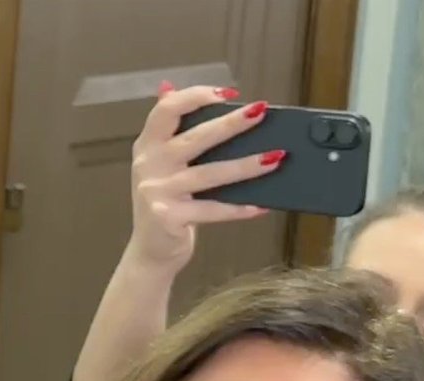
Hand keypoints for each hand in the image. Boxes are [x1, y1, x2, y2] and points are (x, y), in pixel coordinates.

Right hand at [128, 82, 276, 272]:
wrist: (150, 251)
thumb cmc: (164, 202)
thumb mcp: (158, 162)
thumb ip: (166, 128)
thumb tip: (167, 88)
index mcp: (147, 145)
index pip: (168, 109)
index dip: (197, 95)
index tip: (228, 94)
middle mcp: (149, 164)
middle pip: (195, 137)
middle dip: (232, 124)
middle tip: (261, 113)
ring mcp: (158, 191)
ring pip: (210, 173)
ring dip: (247, 166)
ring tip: (276, 158)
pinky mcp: (169, 217)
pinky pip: (212, 210)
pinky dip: (239, 208)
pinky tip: (261, 205)